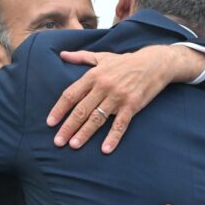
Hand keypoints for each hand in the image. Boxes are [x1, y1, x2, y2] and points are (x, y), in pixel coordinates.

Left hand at [48, 45, 204, 153]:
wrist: (154, 63)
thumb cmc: (125, 62)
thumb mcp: (102, 57)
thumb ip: (81, 57)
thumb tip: (62, 55)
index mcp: (93, 75)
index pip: (71, 94)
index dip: (59, 109)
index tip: (50, 123)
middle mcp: (103, 86)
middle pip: (81, 110)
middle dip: (68, 126)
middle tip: (58, 141)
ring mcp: (118, 97)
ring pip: (97, 118)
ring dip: (84, 133)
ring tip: (74, 145)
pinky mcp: (132, 105)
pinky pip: (120, 124)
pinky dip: (113, 137)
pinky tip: (105, 149)